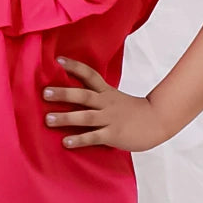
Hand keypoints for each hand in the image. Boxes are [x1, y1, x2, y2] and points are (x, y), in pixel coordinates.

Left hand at [42, 57, 169, 153]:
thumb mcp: (115, 98)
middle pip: (83, 96)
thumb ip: (97, 95)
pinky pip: (94, 137)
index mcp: (106, 93)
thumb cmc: (132, 112)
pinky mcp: (114, 135)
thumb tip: (73, 94)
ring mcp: (110, 119)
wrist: (157, 122)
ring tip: (48, 119)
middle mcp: (106, 103)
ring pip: (85, 117)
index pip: (90, 75)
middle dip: (64, 94)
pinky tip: (66, 142)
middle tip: (45, 93)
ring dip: (66, 118)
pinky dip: (79, 139)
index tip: (58, 60)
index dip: (74, 67)